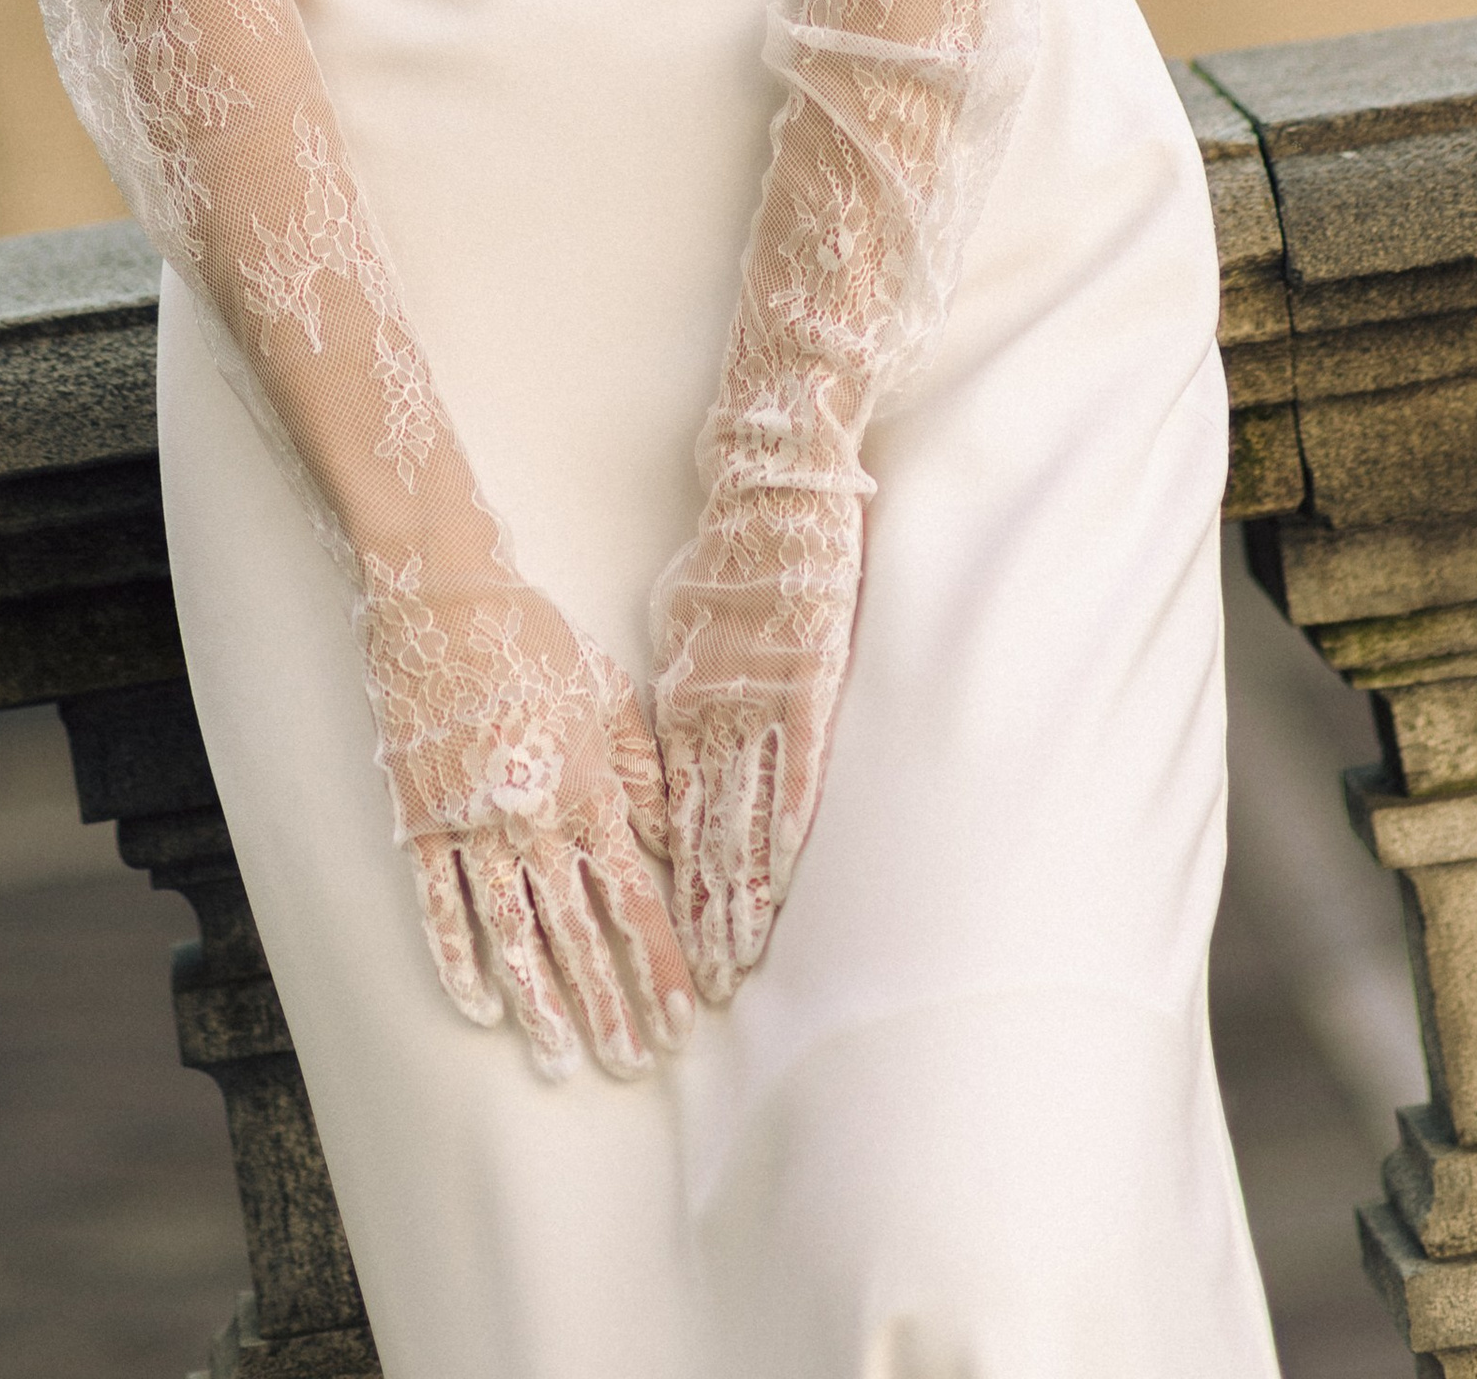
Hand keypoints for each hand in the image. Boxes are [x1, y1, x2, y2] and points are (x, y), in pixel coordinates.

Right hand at [360, 558, 694, 1078]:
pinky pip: (441, 908)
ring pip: (513, 935)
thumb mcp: (605, 689)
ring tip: (563, 1062)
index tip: (681, 1020)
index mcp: (586, 786)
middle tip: (632, 1065)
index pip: (633, 897)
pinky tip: (482, 1010)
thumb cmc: (531, 637)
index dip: (659, 963)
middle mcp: (533, 819)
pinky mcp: (422, 821)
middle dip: (609, 1005)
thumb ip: (639, 769)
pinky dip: (460, 963)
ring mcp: (472, 825)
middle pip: (578, 931)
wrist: (442, 599)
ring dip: (543, 1004)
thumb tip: (669, 840)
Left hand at [650, 455, 865, 1001]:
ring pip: (746, 814)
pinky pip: (797, 762)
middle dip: (702, 914)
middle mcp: (718, 713)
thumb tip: (670, 742)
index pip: (676, 817)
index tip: (668, 947)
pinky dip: (788, 819)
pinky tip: (783, 871)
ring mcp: (763, 699)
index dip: (674, 887)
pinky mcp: (808, 678)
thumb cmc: (728, 557)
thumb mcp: (680, 626)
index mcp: (686, 703)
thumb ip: (679, 689)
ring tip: (733, 959)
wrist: (769, 489)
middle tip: (695, 988)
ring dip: (741, 891)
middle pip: (705, 834)